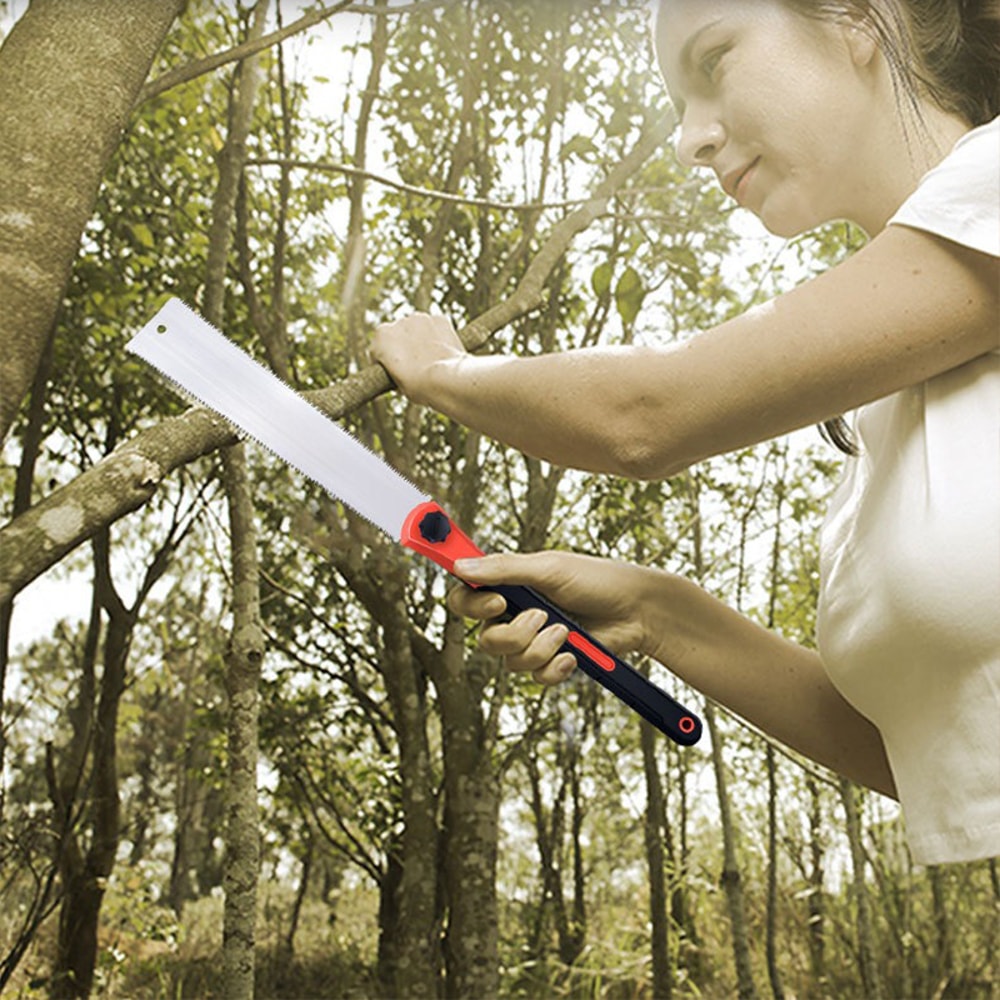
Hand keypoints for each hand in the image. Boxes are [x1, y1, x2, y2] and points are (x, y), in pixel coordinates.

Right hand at [370, 312, 465, 403]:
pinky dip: (437, 337)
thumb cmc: (418, 386)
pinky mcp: (440, 319)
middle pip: (399, 336)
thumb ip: (394, 368)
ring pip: (418, 330)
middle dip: (404, 348)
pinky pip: (435, 328)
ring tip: (430, 361)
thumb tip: (404, 369)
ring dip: (421, 340)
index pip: (379, 348)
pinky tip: (442, 353)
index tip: (395, 373)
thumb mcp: (396, 382)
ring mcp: (420, 318)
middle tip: (414, 368)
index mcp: (381, 336)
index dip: (387, 362)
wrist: (445, 380)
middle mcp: (398, 321)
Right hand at [449, 550, 654, 685]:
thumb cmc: (596, 580)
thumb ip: (503, 569)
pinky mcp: (551, 661)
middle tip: (541, 616)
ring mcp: (533, 640)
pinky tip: (573, 655)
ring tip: (566, 632)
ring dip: (540, 648)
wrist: (638, 611)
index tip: (498, 603)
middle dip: (514, 634)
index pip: (465, 597)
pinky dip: (554, 667)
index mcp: (509, 584)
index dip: (470, 605)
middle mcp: (515, 614)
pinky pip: (535, 677)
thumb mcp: (549, 569)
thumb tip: (459, 566)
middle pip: (485, 639)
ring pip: (510, 662)